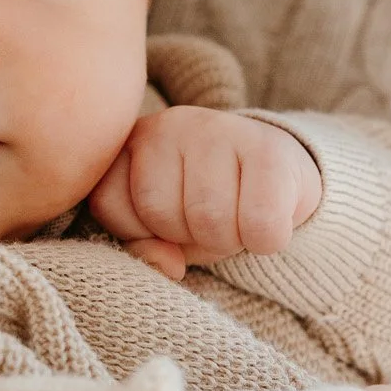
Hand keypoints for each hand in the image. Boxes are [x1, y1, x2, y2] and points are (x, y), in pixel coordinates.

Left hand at [89, 106, 322, 280]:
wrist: (281, 175)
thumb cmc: (209, 205)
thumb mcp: (162, 229)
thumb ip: (145, 248)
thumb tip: (170, 265)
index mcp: (133, 141)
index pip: (109, 202)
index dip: (141, 231)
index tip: (167, 222)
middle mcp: (169, 124)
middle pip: (160, 212)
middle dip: (188, 236)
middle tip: (211, 222)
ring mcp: (218, 129)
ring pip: (209, 219)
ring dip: (228, 240)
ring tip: (237, 220)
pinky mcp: (268, 148)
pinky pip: (260, 223)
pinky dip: (266, 241)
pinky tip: (267, 222)